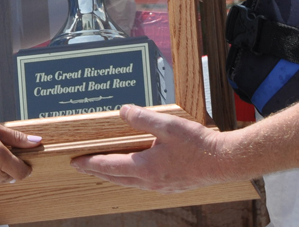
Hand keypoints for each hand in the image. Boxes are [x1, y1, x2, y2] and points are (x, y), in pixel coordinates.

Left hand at [71, 104, 227, 191]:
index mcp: (145, 168)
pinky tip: (136, 171)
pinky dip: (132, 178)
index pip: (109, 166)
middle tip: (84, 166)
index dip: (91, 163)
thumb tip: (123, 111)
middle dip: (98, 171)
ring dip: (115, 175)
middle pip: (116, 178)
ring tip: (105, 169)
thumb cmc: (198, 145)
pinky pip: (143, 184)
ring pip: (129, 183)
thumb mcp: (168, 125)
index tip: (75, 162)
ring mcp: (161, 186)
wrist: (223, 162)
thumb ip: (143, 118)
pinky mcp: (171, 186)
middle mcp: (150, 181)